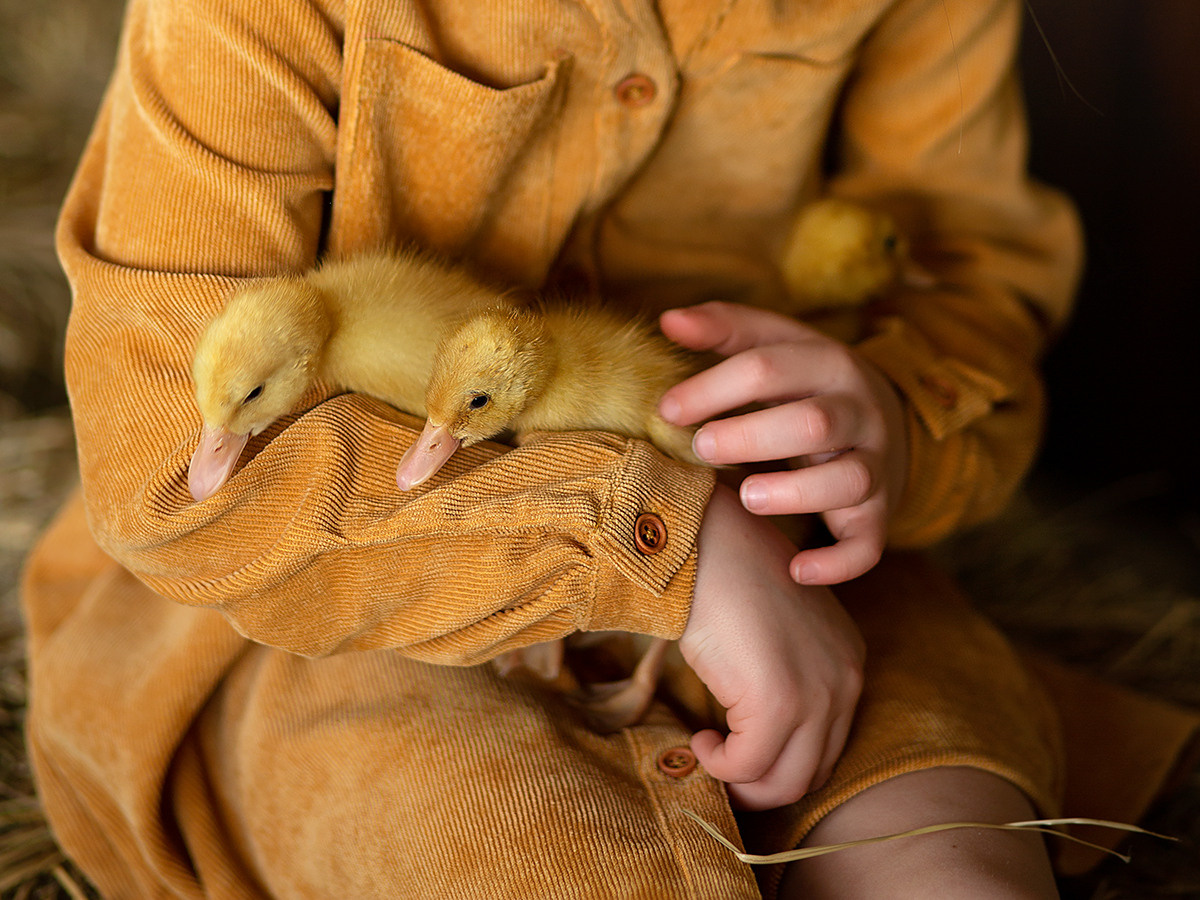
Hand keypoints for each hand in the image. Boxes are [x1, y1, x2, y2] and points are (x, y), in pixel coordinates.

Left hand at [659, 301, 907, 584]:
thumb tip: (669, 320)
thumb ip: (725, 329)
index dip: (713, 387)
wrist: (888, 425)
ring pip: (849, 480)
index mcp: (828, 364)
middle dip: (753, 436)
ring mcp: (875, 465)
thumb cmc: (807, 385)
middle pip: (814, 423)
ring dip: (796, 492)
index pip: (769, 366)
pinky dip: (837, 561)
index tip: (666, 410)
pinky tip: (795, 569)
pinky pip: (869, 544)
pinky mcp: (879, 514)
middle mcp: (859, 413)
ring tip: (747, 497)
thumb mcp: (777, 346)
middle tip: (701, 448)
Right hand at [681, 484, 864, 809]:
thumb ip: (783, 672)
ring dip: (742, 780)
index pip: (828, 743)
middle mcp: (845, 680)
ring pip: (786, 780)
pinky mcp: (779, 703)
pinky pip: (747, 765)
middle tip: (722, 766)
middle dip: (764, 783)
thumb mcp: (774, 629)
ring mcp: (816, 694)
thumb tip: (755, 728)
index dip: (783, 760)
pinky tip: (699, 739)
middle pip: (813, 771)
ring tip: (710, 753)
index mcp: (847, 661)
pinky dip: (719, 764)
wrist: (706, 541)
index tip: (741, 752)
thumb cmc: (727, 574)